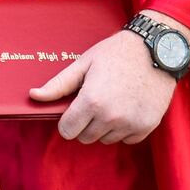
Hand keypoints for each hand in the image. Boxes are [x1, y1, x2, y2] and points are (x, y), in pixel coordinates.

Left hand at [29, 27, 176, 144]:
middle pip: (85, 137)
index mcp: (91, 101)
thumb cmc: (116, 54)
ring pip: (105, 139)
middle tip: (93, 101)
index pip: (67, 131)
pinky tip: (126, 108)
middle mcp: (111, 117)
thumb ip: (58, 85)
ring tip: (112, 101)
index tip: (72, 110)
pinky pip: (126, 139)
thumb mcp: (83, 64)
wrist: (156, 51)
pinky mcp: (147, 126)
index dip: (66, 121)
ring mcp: (131, 124)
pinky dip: (124, 129)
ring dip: (104, 126)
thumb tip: (33, 96)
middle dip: (84, 123)